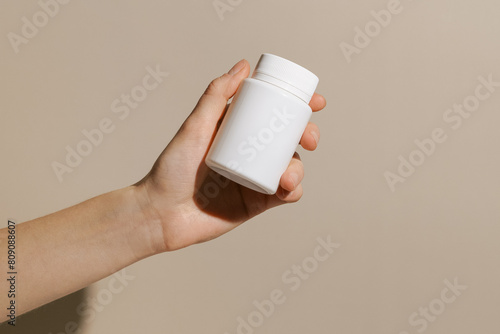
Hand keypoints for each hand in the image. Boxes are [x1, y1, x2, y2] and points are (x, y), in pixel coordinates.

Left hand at [135, 59, 326, 251]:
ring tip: (287, 174)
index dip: (298, 107)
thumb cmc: (172, 169)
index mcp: (237, 131)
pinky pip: (285, 194)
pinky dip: (293, 190)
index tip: (314, 102)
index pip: (273, 114)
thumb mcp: (195, 127)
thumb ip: (216, 96)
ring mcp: (255, 177)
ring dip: (299, 167)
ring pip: (292, 166)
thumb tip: (243, 67)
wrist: (162, 214)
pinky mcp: (258, 202)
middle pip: (289, 139)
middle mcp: (250, 152)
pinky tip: (287, 188)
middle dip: (307, 135)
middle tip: (308, 138)